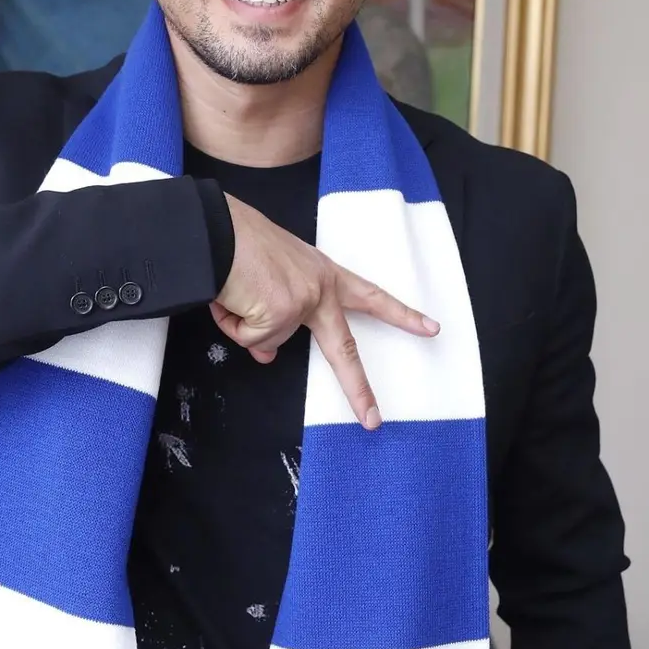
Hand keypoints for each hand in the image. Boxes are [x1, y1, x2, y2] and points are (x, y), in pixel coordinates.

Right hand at [211, 193, 439, 427]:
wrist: (218, 229)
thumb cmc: (240, 242)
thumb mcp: (271, 278)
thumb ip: (279, 315)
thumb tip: (267, 354)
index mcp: (324, 274)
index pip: (371, 297)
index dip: (401, 315)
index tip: (430, 327)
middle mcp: (320, 289)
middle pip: (343, 349)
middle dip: (358, 388)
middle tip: (372, 419)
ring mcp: (302, 303)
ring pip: (268, 339)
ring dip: (243, 321)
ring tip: (234, 290)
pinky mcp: (279, 314)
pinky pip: (249, 336)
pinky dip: (232, 321)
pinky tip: (229, 295)